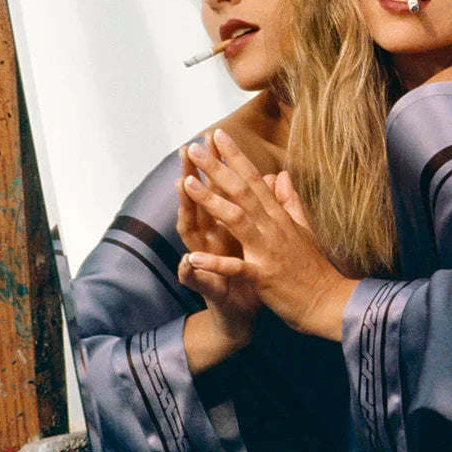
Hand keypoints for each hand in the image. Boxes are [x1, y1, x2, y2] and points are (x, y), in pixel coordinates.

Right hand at [176, 140, 259, 370]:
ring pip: (191, 233)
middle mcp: (208, 241)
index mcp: (223, 227)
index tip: (215, 136)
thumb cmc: (248, 275)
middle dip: (193, 176)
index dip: (217, 164)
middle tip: (187, 150)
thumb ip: (260, 209)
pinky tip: (185, 261)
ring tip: (182, 187)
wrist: (242, 314)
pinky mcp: (208, 288)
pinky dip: (192, 271)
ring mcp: (204, 262)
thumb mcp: (256, 238)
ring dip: (186, 211)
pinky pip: (198, 279)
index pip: (217, 190)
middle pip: (197, 203)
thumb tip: (269, 178)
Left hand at [182, 129, 358, 340]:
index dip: (235, 156)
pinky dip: (215, 263)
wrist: (330, 302)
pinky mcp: (264, 276)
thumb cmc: (314, 269)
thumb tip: (282, 175)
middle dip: (217, 168)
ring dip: (211, 201)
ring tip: (188, 183)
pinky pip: (236, 267)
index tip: (218, 136)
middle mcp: (273, 227)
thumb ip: (290, 202)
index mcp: (279, 217)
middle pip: (242, 191)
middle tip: (195, 146)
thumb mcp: (304, 230)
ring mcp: (268, 251)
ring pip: (237, 219)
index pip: (255, 179)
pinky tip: (193, 258)